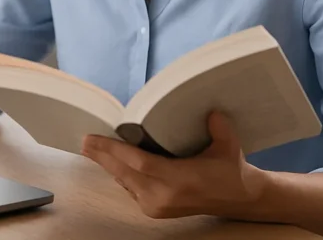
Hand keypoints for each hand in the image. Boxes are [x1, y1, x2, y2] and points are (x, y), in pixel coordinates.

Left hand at [81, 112, 266, 218]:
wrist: (238, 199)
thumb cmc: (231, 169)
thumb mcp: (229, 145)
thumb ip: (219, 127)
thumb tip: (210, 111)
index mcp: (180, 181)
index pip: (139, 163)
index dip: (114, 151)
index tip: (93, 139)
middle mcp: (164, 196)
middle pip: (124, 173)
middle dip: (102, 156)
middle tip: (84, 140)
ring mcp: (157, 206)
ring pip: (124, 182)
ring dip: (108, 164)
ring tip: (91, 147)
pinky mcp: (154, 210)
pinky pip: (130, 188)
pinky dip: (119, 174)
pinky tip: (110, 161)